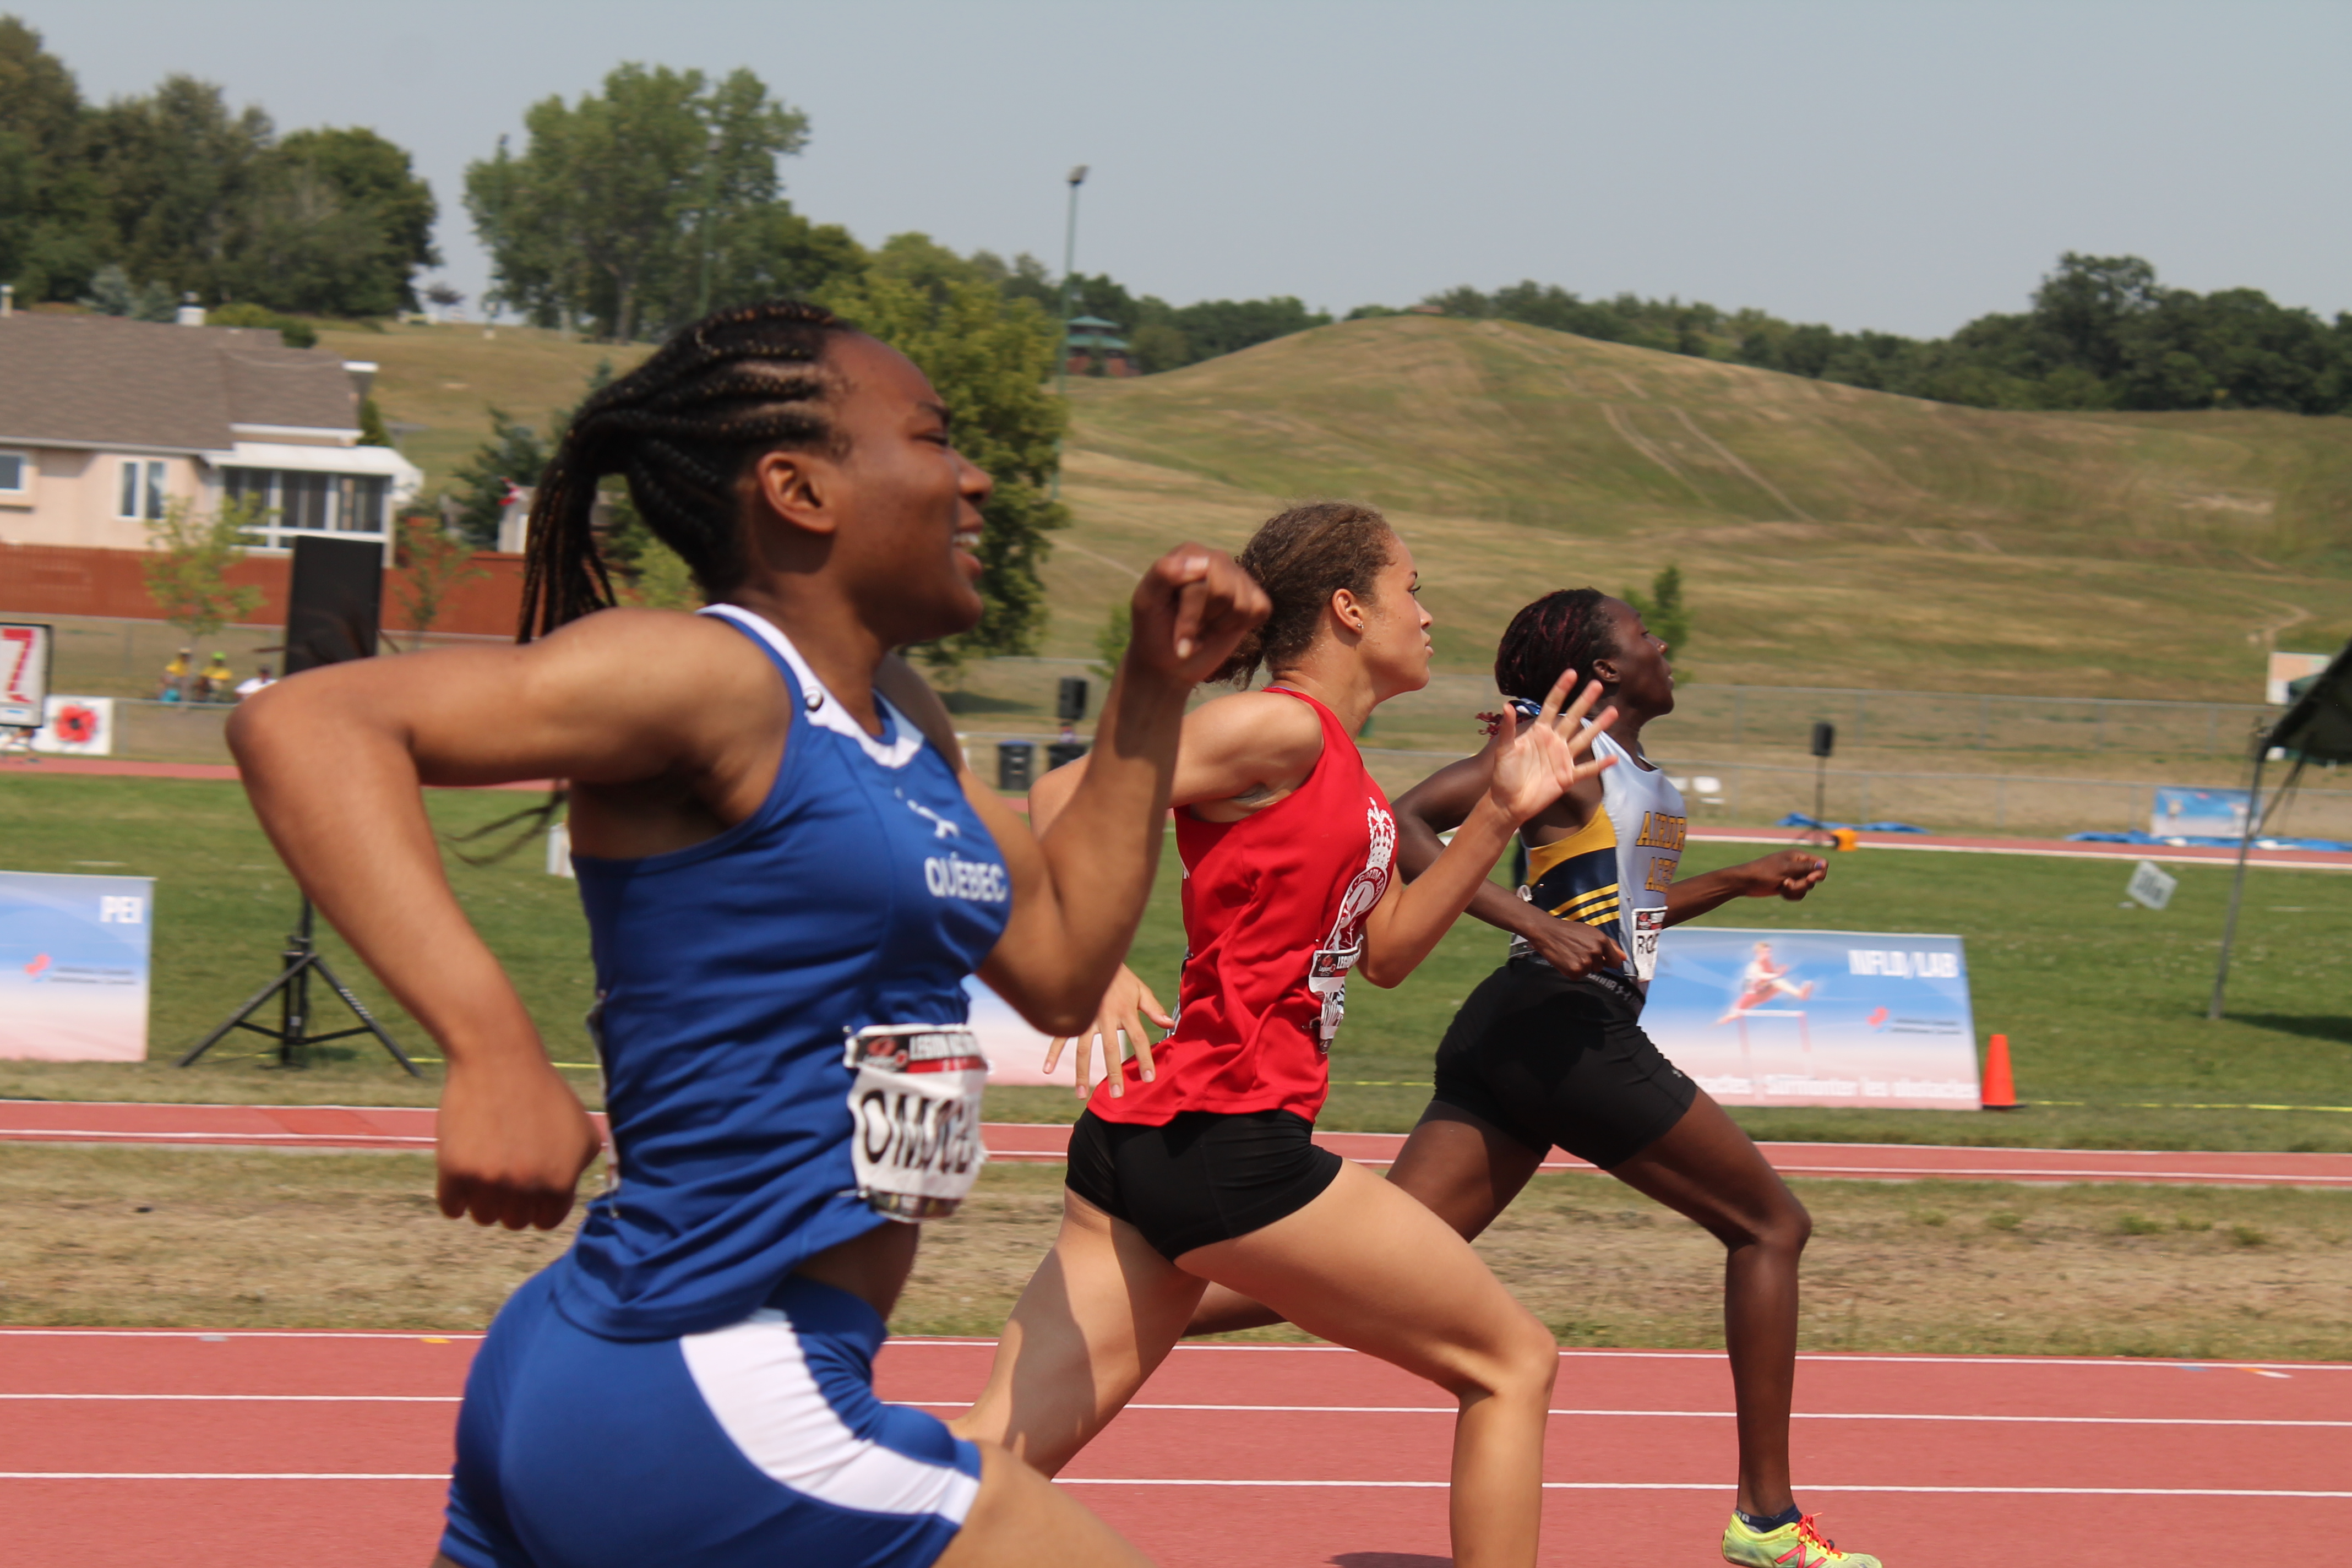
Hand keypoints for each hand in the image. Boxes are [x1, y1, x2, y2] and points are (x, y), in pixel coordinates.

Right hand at [436, 1049, 603, 1229]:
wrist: (499, 1061)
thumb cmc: (543, 1095)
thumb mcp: (584, 1131)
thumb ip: (581, 1170)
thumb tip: (567, 1201)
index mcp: (560, 1182)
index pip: (545, 1221)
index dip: (537, 1204)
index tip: (529, 1184)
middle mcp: (526, 1187)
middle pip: (513, 1221)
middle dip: (511, 1200)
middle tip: (506, 1166)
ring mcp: (489, 1181)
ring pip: (483, 1217)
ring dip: (483, 1197)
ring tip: (487, 1162)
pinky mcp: (455, 1172)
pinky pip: (452, 1207)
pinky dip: (455, 1194)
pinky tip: (463, 1168)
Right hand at [1041, 964, 1169, 1100]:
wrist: (1093, 956)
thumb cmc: (1120, 977)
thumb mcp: (1140, 989)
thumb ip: (1154, 1009)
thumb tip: (1170, 1025)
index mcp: (1125, 1010)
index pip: (1138, 1038)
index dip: (1144, 1058)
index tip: (1149, 1078)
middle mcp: (1105, 1016)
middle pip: (1110, 1048)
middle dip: (1113, 1072)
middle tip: (1116, 1094)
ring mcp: (1085, 1017)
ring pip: (1082, 1049)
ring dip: (1082, 1072)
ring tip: (1081, 1095)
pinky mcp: (1070, 1016)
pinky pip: (1059, 1037)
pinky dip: (1052, 1053)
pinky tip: (1047, 1070)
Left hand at [1126, 544, 1269, 686]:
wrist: (1168, 661)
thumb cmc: (1154, 630)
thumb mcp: (1146, 602)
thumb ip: (1164, 573)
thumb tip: (1203, 561)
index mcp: (1188, 553)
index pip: (1199, 584)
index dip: (1191, 617)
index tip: (1178, 640)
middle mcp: (1216, 559)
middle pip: (1224, 594)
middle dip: (1206, 621)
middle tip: (1191, 631)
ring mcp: (1237, 576)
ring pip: (1242, 605)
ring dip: (1220, 627)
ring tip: (1203, 628)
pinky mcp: (1254, 596)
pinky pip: (1261, 609)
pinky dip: (1241, 627)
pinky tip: (1222, 627)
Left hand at [1485, 671, 1617, 824]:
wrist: (1508, 802)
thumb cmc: (1503, 775)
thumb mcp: (1504, 750)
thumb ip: (1507, 729)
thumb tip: (1507, 706)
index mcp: (1539, 732)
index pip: (1552, 706)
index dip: (1561, 690)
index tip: (1572, 673)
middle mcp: (1554, 742)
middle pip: (1573, 718)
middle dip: (1584, 701)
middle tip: (1598, 684)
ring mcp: (1563, 759)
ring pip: (1584, 738)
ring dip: (1598, 726)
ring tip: (1613, 711)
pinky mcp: (1568, 777)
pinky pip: (1587, 769)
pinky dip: (1600, 764)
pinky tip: (1614, 757)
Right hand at [1516, 914, 1625, 977]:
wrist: (1547, 932)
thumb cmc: (1569, 931)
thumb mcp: (1592, 932)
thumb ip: (1610, 945)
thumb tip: (1624, 957)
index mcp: (1602, 941)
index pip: (1615, 961)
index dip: (1607, 960)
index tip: (1599, 957)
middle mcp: (1596, 952)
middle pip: (1601, 967)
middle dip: (1592, 962)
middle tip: (1578, 950)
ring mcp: (1585, 963)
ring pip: (1589, 971)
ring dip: (1581, 966)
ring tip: (1571, 954)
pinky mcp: (1574, 971)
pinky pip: (1578, 976)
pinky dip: (1571, 971)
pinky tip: (1566, 960)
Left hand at [1744, 850, 1827, 900]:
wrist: (1746, 882)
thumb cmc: (1764, 872)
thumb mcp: (1786, 869)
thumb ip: (1806, 867)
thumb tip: (1824, 864)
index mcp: (1799, 857)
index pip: (1821, 864)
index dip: (1819, 873)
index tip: (1808, 879)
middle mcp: (1798, 866)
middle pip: (1814, 879)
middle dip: (1802, 885)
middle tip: (1787, 884)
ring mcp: (1793, 876)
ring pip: (1806, 888)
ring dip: (1795, 891)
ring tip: (1781, 887)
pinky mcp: (1788, 886)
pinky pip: (1798, 894)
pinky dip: (1791, 895)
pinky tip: (1780, 892)